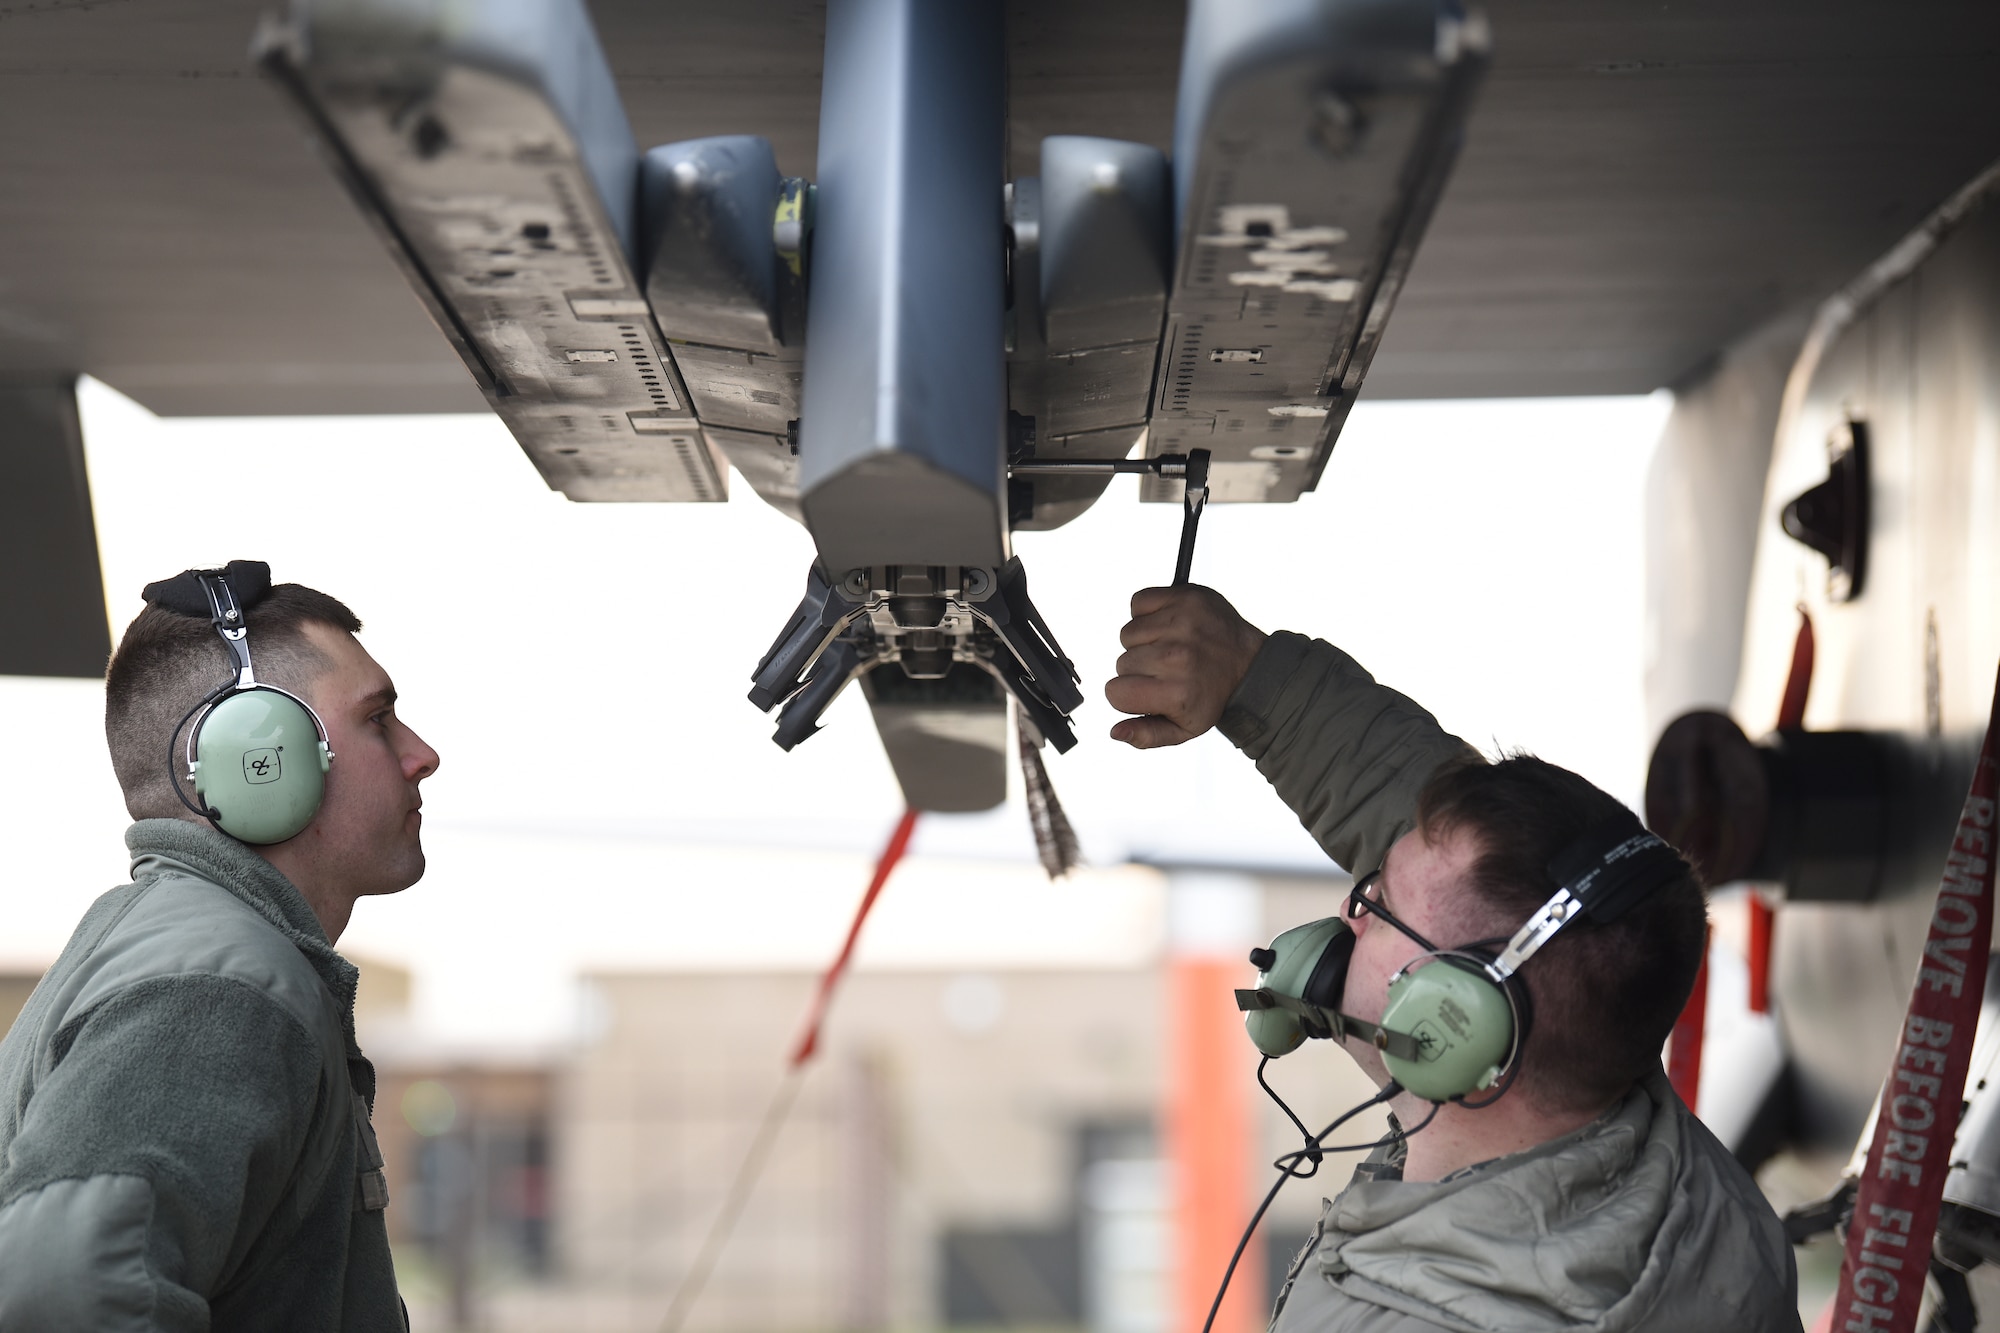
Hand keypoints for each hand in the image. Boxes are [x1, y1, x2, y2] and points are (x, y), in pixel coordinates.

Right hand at [1105, 585, 1266, 748]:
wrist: (1249, 664)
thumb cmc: (1211, 696)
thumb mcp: (1184, 729)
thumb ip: (1146, 735)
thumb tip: (1115, 732)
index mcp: (1176, 692)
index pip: (1114, 692)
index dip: (1128, 694)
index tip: (1151, 691)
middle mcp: (1178, 656)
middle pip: (1121, 663)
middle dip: (1138, 669)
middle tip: (1168, 670)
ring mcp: (1182, 623)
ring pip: (1127, 634)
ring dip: (1143, 641)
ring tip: (1170, 647)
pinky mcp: (1185, 597)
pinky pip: (1138, 602)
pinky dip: (1147, 612)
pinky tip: (1168, 626)